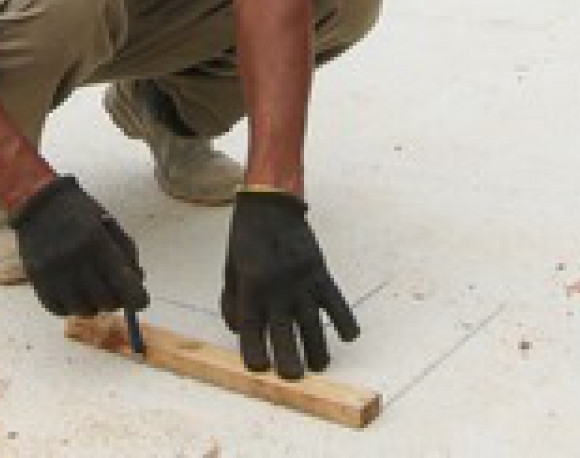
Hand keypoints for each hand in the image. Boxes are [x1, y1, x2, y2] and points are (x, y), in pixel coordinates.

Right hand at [9, 176, 148, 317]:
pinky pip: (58, 310)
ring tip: (93, 291)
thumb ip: (127, 253)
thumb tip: (139, 284)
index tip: (141, 301)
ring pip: (83, 311)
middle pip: (106, 302)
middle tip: (115, 290)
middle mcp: (74, 260)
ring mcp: (52, 273)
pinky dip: (70, 307)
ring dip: (94, 305)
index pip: (125, 286)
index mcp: (96, 242)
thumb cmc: (79, 211)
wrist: (35, 200)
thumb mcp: (109, 224)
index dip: (138, 299)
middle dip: (117, 300)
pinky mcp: (35, 281)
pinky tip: (74, 293)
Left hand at [220, 190, 359, 378]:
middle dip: (290, 359)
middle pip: (285, 331)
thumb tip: (240, 330)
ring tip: (319, 365)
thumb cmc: (247, 238)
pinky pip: (336, 301)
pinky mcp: (320, 271)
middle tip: (294, 378)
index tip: (260, 368)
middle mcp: (277, 286)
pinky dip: (345, 320)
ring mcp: (302, 280)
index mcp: (251, 284)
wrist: (270, 203)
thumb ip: (233, 300)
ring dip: (318, 348)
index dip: (255, 351)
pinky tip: (348, 336)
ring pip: (313, 323)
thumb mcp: (231, 268)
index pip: (251, 327)